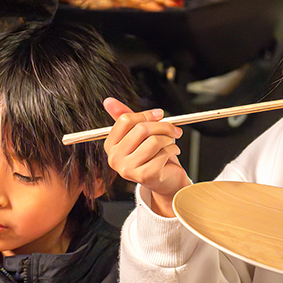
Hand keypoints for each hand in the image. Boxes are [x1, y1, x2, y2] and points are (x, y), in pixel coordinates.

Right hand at [102, 97, 189, 216]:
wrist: (165, 180)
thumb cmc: (152, 156)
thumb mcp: (138, 135)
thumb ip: (124, 117)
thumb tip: (108, 101)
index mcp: (110, 145)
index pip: (125, 120)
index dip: (145, 114)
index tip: (159, 114)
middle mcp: (115, 158)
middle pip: (141, 129)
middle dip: (163, 126)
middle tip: (173, 129)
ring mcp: (127, 169)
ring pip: (154, 141)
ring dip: (169, 139)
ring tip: (171, 142)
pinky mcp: (144, 176)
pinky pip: (162, 153)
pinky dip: (172, 150)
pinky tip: (172, 153)